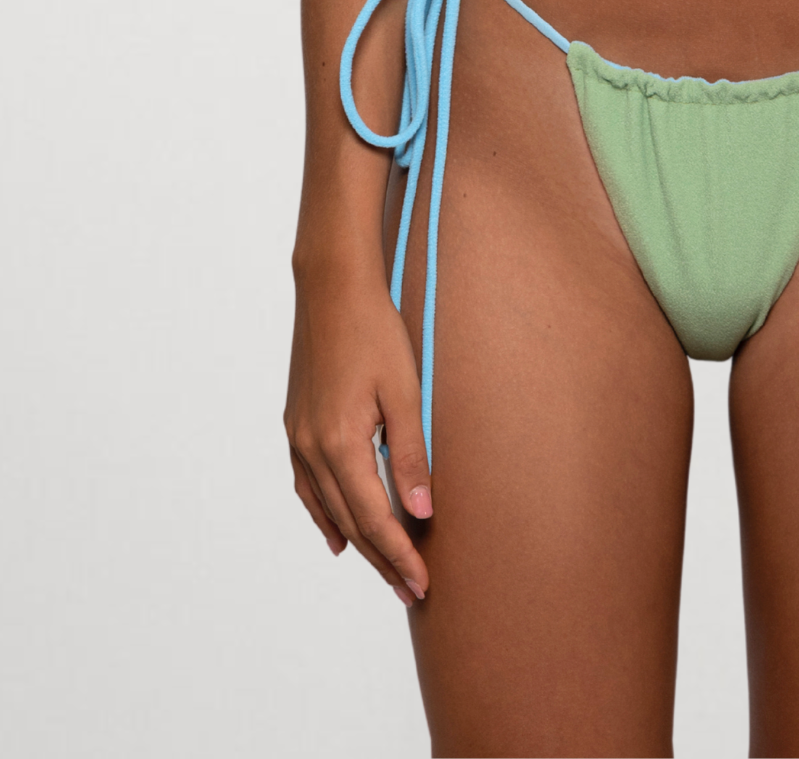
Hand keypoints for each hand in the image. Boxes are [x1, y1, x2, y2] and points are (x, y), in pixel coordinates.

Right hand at [284, 260, 432, 607]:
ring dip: (358, 542)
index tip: (423, 584)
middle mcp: (312, 449)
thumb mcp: (405, 391)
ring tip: (385, 569)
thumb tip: (422, 512)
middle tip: (412, 591)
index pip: (376, 518)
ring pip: (328, 508)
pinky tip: (338, 534)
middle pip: (352, 522)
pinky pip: (307, 487)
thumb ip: (411, 454)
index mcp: (340, 444)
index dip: (400, 554)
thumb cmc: (376, 332)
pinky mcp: (295, 426)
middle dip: (384, 559)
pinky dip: (325, 514)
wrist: (332, 288)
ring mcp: (298, 439)